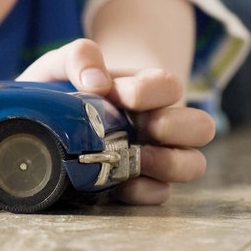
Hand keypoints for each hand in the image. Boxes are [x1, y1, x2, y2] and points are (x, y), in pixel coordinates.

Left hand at [16, 39, 215, 204]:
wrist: (48, 118)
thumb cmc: (65, 88)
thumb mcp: (63, 63)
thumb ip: (78, 57)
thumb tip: (96, 82)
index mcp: (146, 89)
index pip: (170, 86)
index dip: (148, 91)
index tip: (117, 93)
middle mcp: (159, 123)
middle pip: (202, 127)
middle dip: (174, 127)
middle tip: (142, 126)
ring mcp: (153, 155)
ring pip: (193, 164)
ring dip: (170, 163)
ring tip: (138, 158)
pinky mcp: (137, 183)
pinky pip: (160, 193)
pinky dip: (144, 190)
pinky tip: (121, 183)